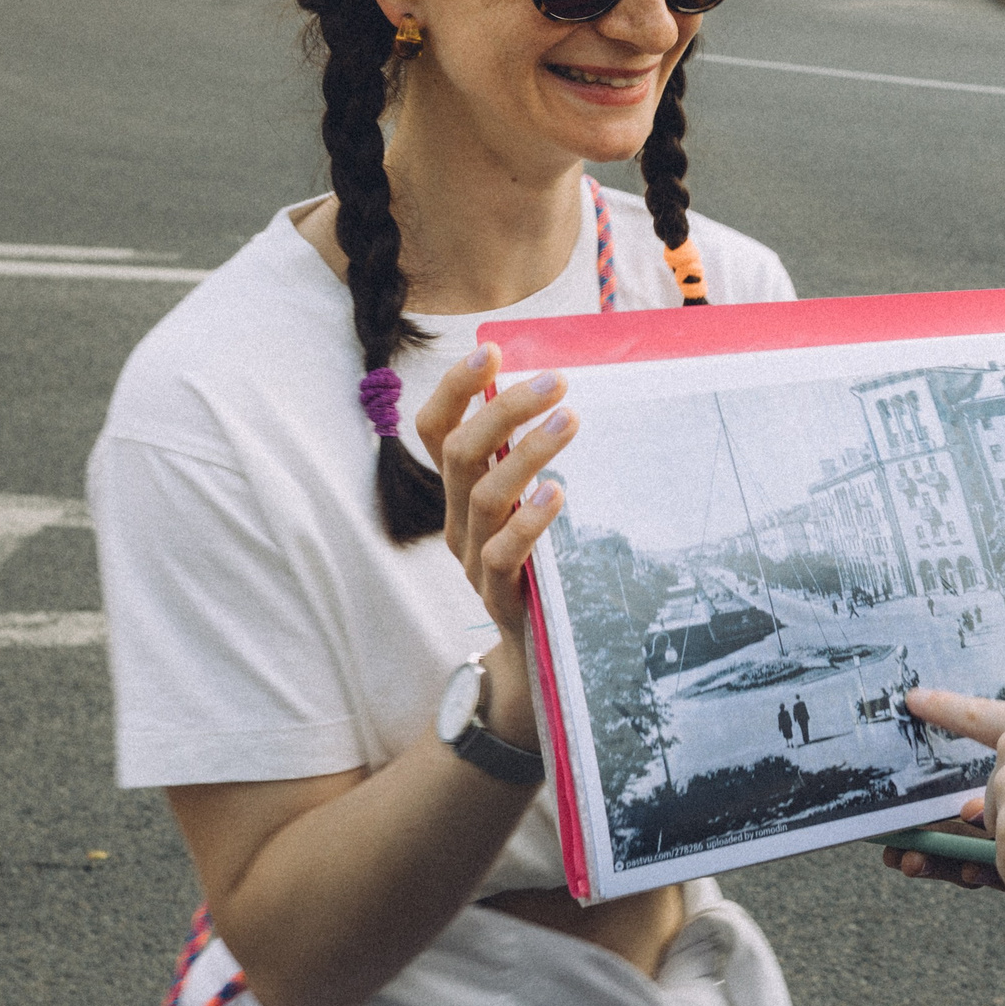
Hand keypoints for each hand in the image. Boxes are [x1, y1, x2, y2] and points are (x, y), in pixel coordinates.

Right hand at [417, 346, 576, 658]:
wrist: (534, 654)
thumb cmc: (538, 564)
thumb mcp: (525, 505)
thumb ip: (527, 460)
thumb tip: (558, 393)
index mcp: (457, 493)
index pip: (435, 432)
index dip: (455, 390)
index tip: (490, 351)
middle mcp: (456, 521)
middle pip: (459, 454)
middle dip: (503, 409)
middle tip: (555, 380)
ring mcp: (472, 560)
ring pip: (483, 496)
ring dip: (527, 452)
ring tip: (569, 419)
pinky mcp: (498, 597)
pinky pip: (501, 555)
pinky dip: (527, 520)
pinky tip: (557, 494)